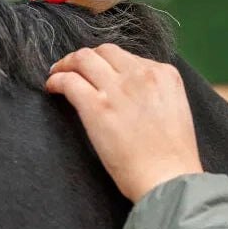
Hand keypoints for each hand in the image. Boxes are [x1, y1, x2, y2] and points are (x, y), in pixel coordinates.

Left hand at [45, 44, 202, 202]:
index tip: (98, 73)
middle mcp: (141, 74)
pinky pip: (69, 81)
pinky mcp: (96, 106)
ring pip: (83, 58)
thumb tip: (131, 91)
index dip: (109, 64)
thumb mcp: (175, 109)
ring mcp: (117, 88)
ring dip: (67, 63)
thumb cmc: (173, 157)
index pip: (128, 56)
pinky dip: (56, 80)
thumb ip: (155, 92)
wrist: (168, 178)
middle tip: (74, 68)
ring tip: (57, 73)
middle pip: (104, 50)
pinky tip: (52, 88)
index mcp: (164, 74)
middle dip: (87, 57)